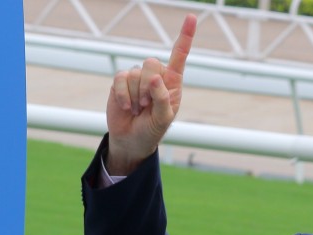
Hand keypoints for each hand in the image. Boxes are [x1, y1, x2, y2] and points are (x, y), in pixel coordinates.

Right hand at [104, 13, 196, 174]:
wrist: (132, 140)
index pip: (179, 56)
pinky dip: (123, 95)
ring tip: (138, 110)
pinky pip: (120, 78)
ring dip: (136, 96)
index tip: (192, 17)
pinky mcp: (121, 81)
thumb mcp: (164, 119)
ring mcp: (137, 77)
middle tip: (147, 106)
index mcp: (172, 82)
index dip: (185, 37)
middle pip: (151, 63)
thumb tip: (155, 77)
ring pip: (135, 73)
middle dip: (148, 86)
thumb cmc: (153, 129)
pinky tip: (127, 107)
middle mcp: (156, 76)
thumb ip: (163, 99)